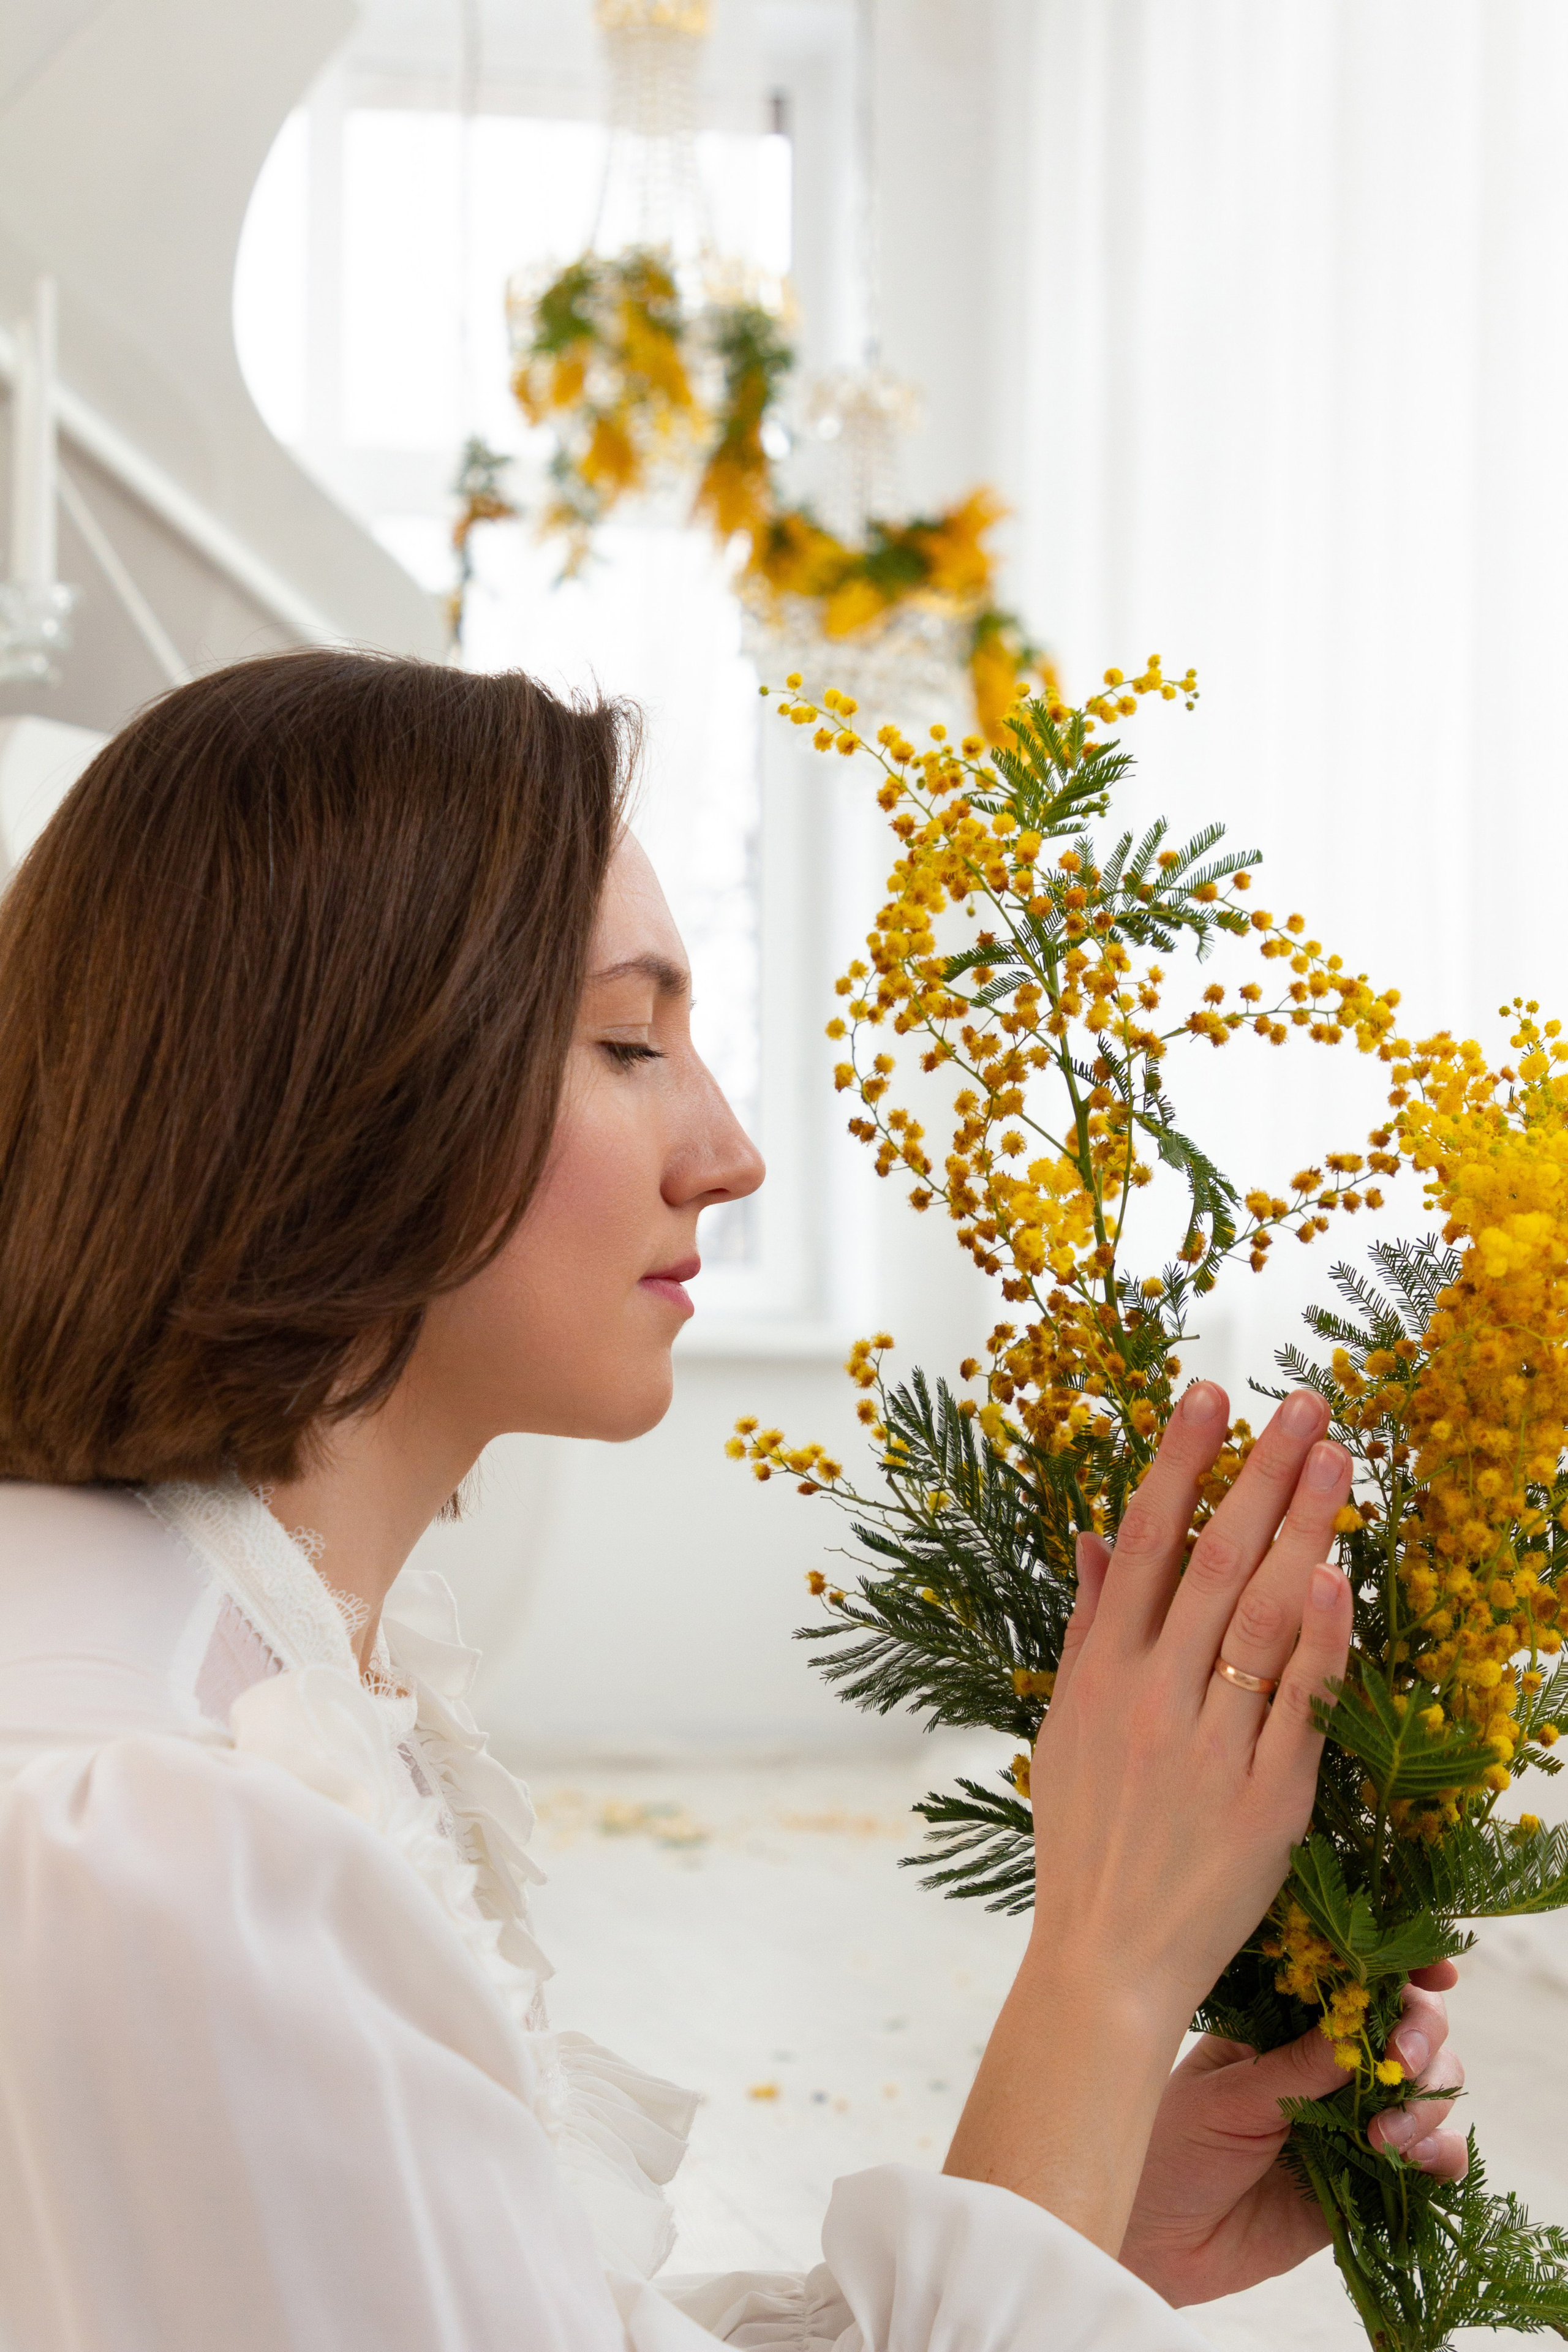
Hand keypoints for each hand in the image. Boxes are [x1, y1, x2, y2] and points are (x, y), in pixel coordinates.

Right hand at [945, 1380, 1355, 2252]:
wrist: (1105, 1961)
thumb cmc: (1083, 1838)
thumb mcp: (1063, 1724)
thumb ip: (1087, 1625)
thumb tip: (1091, 1532)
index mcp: (1099, 1674)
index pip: (1143, 1543)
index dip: (1178, 1463)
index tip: (1210, 1392)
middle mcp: (1152, 1697)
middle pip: (1214, 1562)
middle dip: (1260, 1473)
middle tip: (1305, 1402)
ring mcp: (1211, 1747)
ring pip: (1264, 1618)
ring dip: (1304, 1530)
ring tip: (1339, 1461)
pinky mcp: (1268, 1800)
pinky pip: (1300, 1703)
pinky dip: (1323, 1638)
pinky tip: (1341, 1575)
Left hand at [1121, 1967, 1466, 2305]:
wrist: (1162, 2242)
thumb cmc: (1174, 2149)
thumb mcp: (1228, 2098)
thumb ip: (1296, 2068)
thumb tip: (1360, 2025)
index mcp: (1285, 2024)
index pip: (1355, 1980)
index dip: (1403, 1970)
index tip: (1436, 1974)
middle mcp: (1329, 2064)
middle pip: (1410, 2028)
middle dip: (1420, 2036)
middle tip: (1399, 2063)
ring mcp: (1355, 2119)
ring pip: (1430, 2088)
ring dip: (1425, 2103)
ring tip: (1384, 2138)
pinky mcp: (1371, 2177)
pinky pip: (1432, 2159)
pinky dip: (1440, 2154)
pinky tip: (1413, 2162)